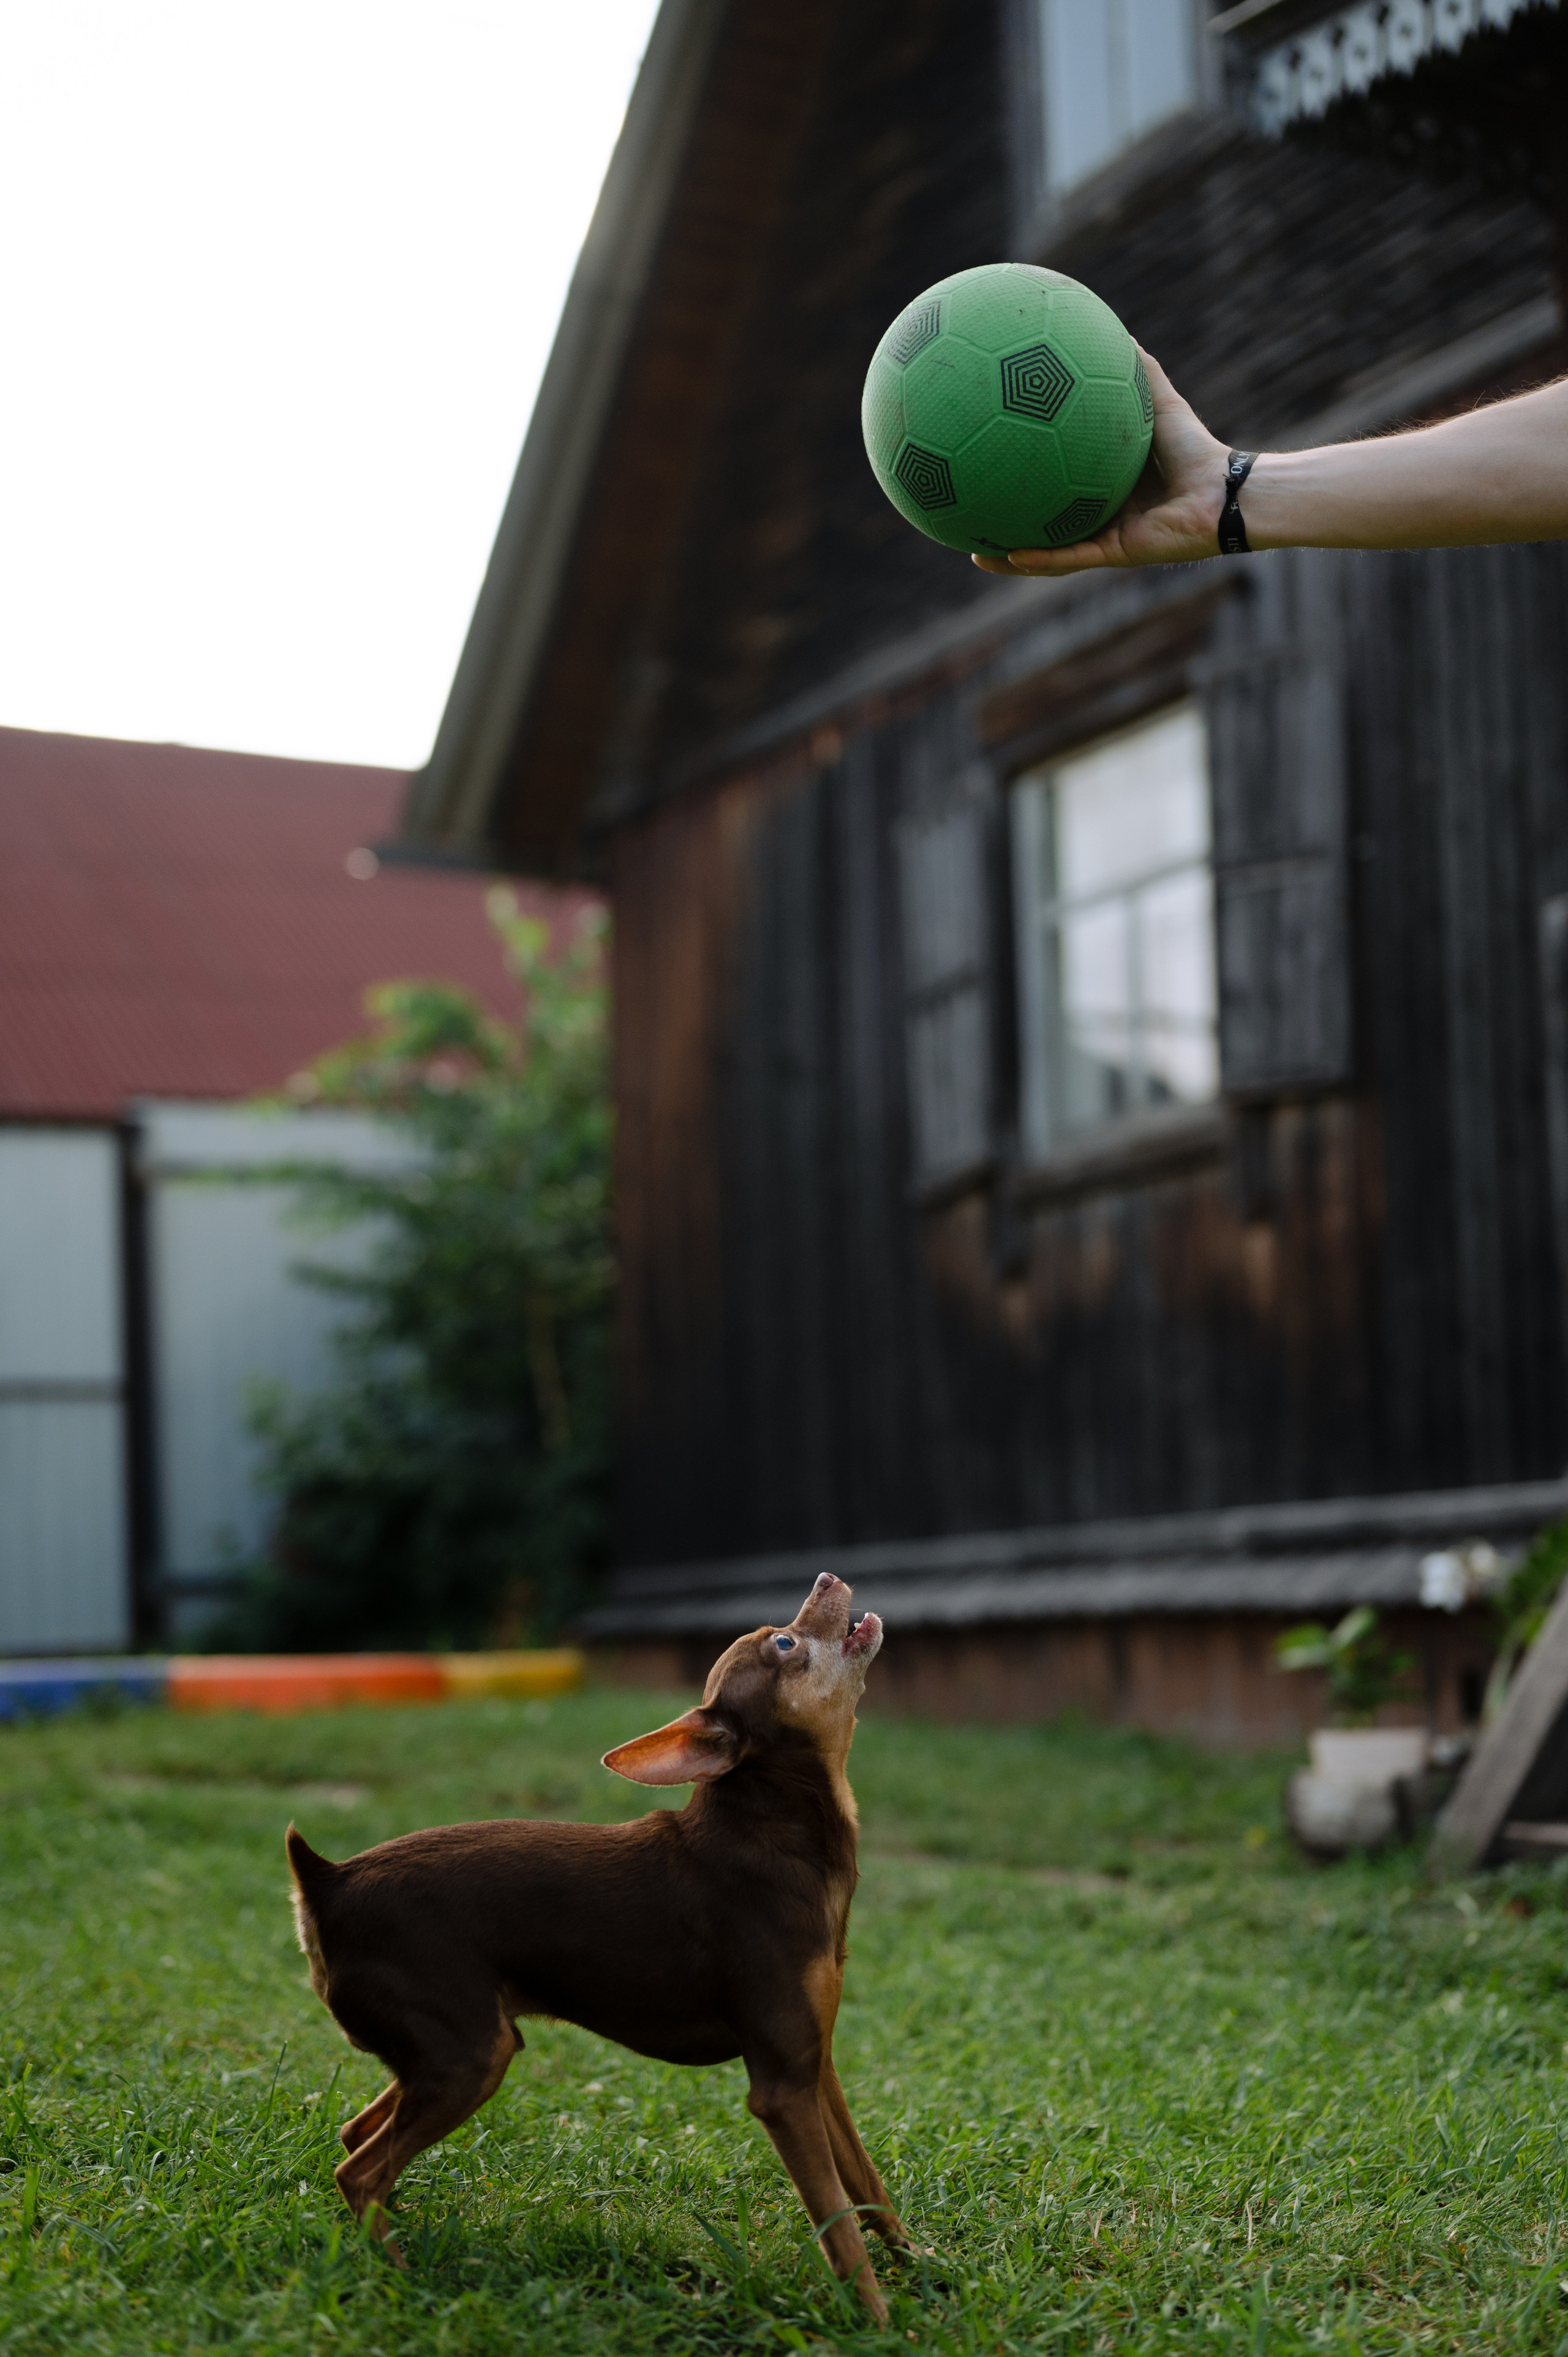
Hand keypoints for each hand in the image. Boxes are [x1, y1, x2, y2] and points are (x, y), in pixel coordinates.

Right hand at [972, 350, 1227, 576]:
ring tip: (973, 555)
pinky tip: (1008, 555)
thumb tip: (1112, 326)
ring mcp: (1104, 539)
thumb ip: (1135, 369)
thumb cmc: (1196, 447)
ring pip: (1047, 553)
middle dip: (1004, 522)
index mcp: (1100, 485)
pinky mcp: (1115, 554)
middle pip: (1040, 521)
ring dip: (1011, 557)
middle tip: (968, 515)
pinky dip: (1040, 560)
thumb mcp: (1157, 400)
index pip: (1051, 480)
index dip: (1020, 475)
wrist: (1224, 491)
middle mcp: (1099, 515)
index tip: (988, 458)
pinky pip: (1070, 559)